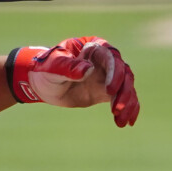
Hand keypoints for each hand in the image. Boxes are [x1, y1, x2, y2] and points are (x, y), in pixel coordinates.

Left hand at [12, 36, 138, 126]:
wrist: (42, 84)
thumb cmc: (46, 69)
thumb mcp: (52, 66)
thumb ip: (68, 66)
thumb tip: (88, 70)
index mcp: (94, 48)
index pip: (111, 58)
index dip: (115, 74)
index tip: (110, 91)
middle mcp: (105, 61)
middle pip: (124, 74)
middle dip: (124, 92)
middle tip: (117, 109)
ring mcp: (108, 77)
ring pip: (127, 87)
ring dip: (127, 104)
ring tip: (121, 121)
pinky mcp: (107, 92)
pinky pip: (124, 98)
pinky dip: (129, 109)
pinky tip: (128, 122)